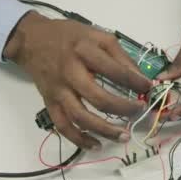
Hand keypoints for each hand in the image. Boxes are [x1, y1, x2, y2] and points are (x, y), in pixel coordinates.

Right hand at [4, 12, 151, 148]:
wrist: (31, 39)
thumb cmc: (69, 35)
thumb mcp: (98, 35)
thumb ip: (119, 55)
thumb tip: (140, 78)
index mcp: (85, 51)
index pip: (114, 70)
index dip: (135, 82)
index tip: (149, 88)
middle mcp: (70, 71)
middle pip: (98, 98)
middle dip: (123, 108)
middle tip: (139, 111)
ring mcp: (58, 89)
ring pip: (80, 117)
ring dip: (104, 130)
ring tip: (123, 136)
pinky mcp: (49, 101)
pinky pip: (63, 125)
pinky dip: (79, 139)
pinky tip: (96, 144)